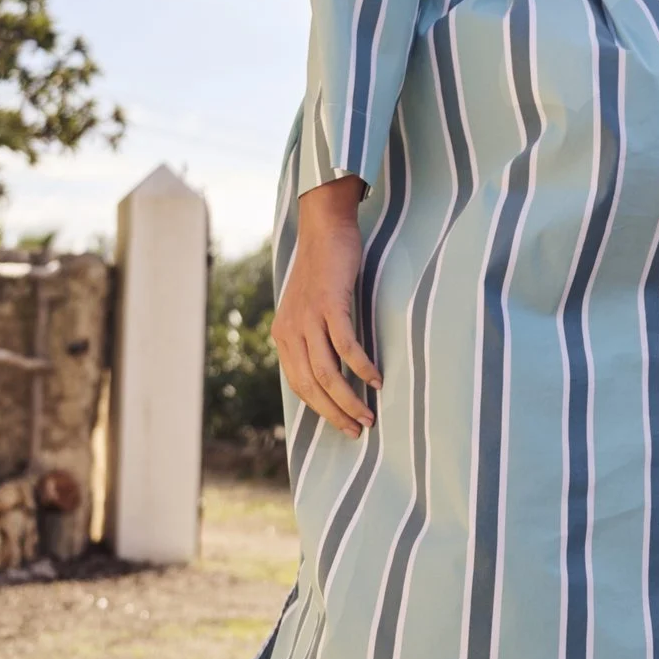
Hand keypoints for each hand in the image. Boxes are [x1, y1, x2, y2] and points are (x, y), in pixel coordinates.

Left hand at [271, 178, 379, 435]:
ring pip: (327, 372)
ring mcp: (309, 318)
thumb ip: (312, 337)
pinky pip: (345, 345)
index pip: (300, 386)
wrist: (323, 229)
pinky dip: (360, 367)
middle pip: (313, 385)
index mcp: (283, 336)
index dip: (322, 410)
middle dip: (336, 413)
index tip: (344, 425)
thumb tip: (330, 371)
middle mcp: (291, 331)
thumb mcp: (308, 309)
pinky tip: (375, 380)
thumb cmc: (322, 271)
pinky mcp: (329, 304)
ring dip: (349, 399)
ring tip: (369, 415)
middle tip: (359, 429)